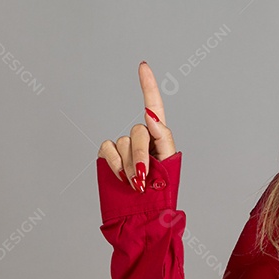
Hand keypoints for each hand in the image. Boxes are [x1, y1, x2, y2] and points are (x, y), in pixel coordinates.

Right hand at [97, 61, 176, 191]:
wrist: (142, 212)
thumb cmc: (161, 190)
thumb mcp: (170, 164)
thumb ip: (163, 138)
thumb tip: (151, 116)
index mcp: (159, 137)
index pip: (153, 106)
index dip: (148, 86)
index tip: (142, 65)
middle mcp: (141, 137)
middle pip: (138, 131)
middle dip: (142, 155)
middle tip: (144, 177)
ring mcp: (124, 147)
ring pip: (123, 143)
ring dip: (131, 165)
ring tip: (137, 183)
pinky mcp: (109, 155)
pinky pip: (108, 149)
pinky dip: (115, 163)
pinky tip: (122, 177)